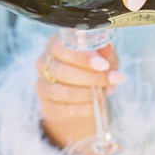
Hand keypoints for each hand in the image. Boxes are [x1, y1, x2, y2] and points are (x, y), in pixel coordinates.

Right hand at [36, 35, 124, 149]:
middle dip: (90, 77)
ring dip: (88, 94)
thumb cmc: (92, 67)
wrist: (82, 92)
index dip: (82, 58)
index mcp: (54, 44)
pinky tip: (96, 105)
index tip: (104, 65)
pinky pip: (63, 109)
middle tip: (112, 80)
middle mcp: (43, 63)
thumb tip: (107, 47)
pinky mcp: (46, 105)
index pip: (61, 49)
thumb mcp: (101, 55)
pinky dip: (83, 108)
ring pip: (62, 92)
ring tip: (106, 92)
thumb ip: (103, 52)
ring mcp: (42, 85)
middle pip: (60, 71)